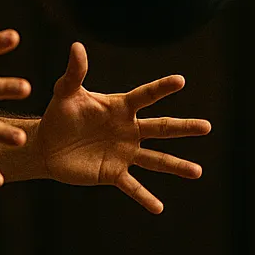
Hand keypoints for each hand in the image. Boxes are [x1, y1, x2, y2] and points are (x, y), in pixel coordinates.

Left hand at [39, 42, 211, 212]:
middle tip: (207, 127)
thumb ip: (74, 73)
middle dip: (184, 128)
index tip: (180, 80)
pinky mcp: (113, 173)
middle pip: (161, 128)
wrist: (47, 145)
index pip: (145, 96)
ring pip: (156, 159)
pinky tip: (159, 208)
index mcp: (121, 108)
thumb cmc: (59, 115)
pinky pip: (132, 186)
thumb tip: (76, 46)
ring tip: (197, 171)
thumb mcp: (65, 93)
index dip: (161, 88)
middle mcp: (129, 130)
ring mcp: (124, 153)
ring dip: (176, 166)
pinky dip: (145, 197)